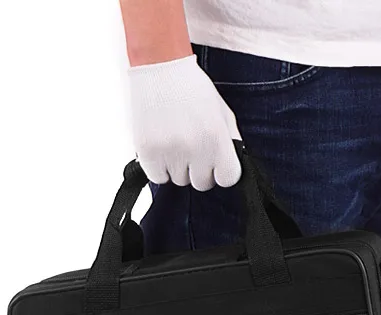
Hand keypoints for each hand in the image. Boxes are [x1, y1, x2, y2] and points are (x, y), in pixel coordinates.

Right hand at [127, 54, 241, 189]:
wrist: (159, 65)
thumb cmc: (193, 89)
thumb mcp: (222, 112)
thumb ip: (231, 142)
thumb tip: (233, 169)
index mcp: (217, 138)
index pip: (228, 179)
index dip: (221, 171)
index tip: (214, 160)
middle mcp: (194, 148)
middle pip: (201, 183)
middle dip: (198, 169)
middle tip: (191, 146)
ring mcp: (169, 152)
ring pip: (179, 181)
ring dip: (178, 167)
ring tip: (174, 141)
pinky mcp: (147, 152)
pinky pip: (158, 178)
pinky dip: (159, 168)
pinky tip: (161, 147)